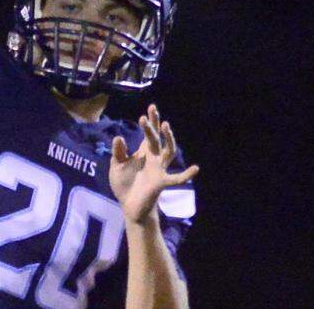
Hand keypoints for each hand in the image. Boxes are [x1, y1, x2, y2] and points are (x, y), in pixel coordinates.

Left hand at [109, 104, 199, 225]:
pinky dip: (186, 175)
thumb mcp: (117, 166)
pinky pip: (176, 179)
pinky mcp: (161, 182)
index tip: (151, 107)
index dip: (151, 121)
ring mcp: (159, 169)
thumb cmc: (125, 184)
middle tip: (152, 111)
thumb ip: (118, 153)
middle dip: (154, 125)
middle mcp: (153, 158)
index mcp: (143, 152)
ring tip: (165, 126)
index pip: (148, 134)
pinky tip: (195, 168)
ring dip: (168, 139)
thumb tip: (118, 137)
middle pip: (156, 138)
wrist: (130, 205)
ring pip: (168, 152)